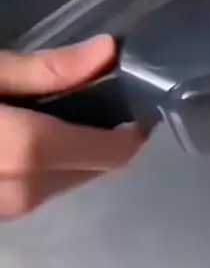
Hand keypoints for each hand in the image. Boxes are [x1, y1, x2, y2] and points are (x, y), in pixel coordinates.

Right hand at [0, 35, 141, 218]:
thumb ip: (46, 69)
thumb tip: (108, 51)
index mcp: (30, 153)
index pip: (115, 154)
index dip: (135, 128)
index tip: (138, 97)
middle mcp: (26, 193)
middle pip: (97, 168)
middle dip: (103, 137)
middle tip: (96, 97)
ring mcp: (10, 211)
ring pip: (69, 182)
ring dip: (75, 153)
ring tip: (59, 115)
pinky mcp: (0, 216)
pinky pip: (39, 190)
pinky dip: (47, 166)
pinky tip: (29, 139)